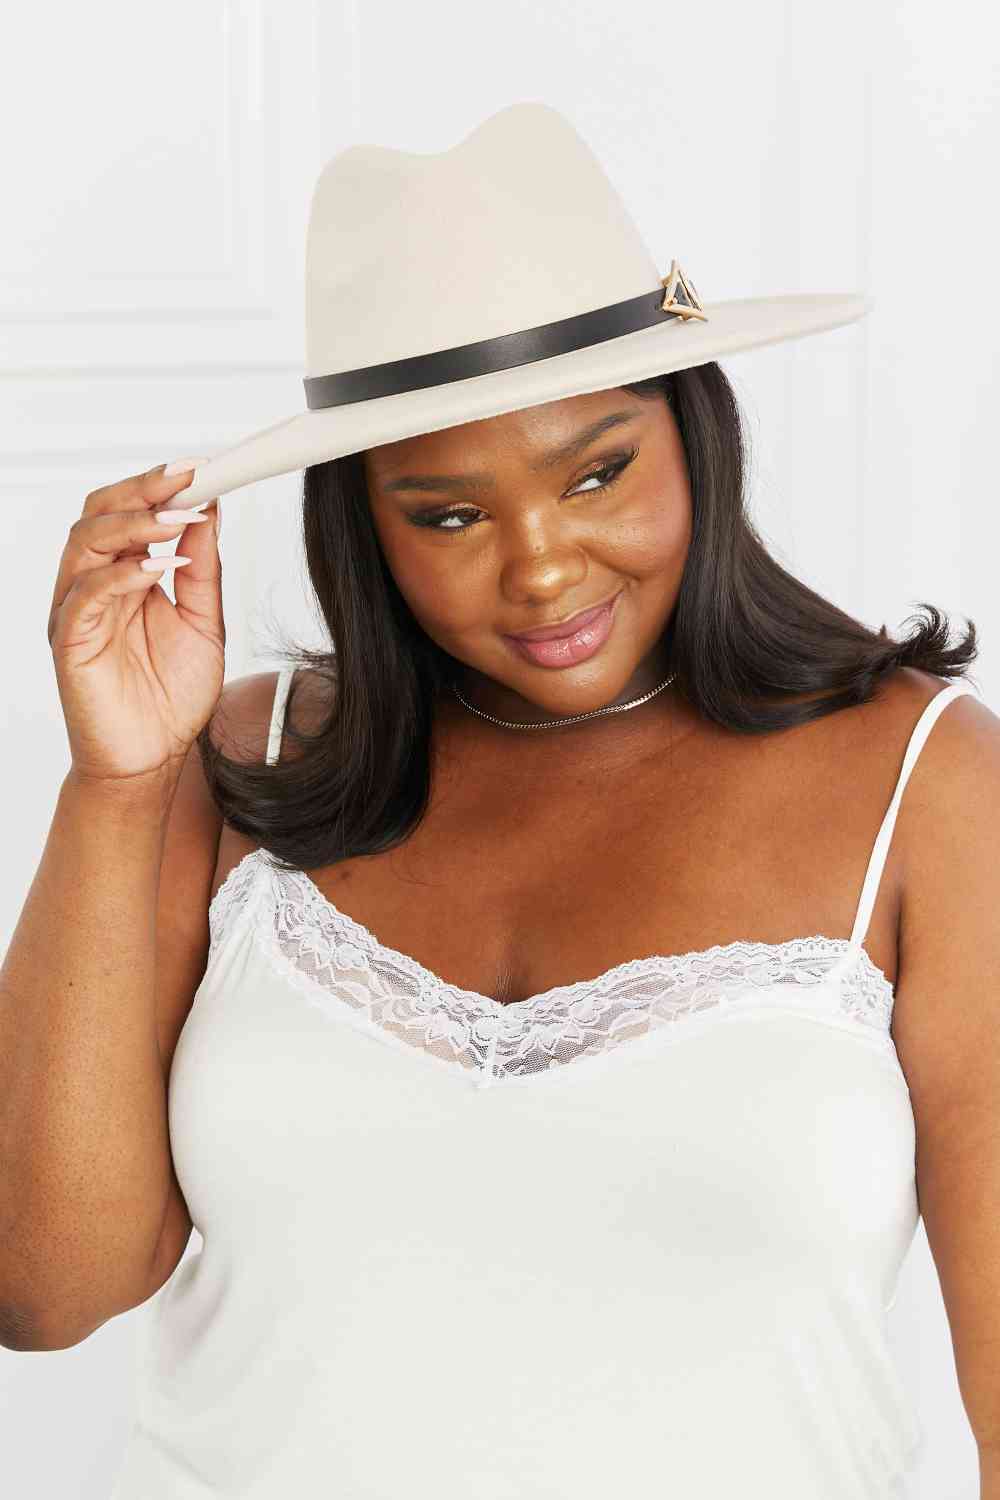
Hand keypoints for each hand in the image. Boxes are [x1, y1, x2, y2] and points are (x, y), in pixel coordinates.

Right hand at [48, 462, 225, 783]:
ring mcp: (77, 610)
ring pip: (85, 542)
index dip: (160, 485)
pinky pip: (85, 594)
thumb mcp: (205, 622)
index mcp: (125, 574)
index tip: (201, 467)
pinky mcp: (70, 640)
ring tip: (177, 517)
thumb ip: (205, 569)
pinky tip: (159, 568)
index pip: (131, 511)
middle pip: (99, 513)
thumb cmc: (171, 697)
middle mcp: (94, 584)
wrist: (154, 760)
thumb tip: (210, 510)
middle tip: (188, 478)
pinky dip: (122, 573)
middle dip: (143, 490)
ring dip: (134, 523)